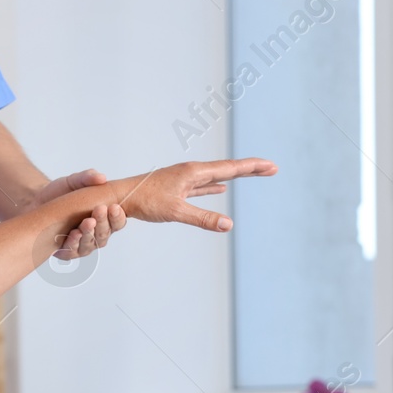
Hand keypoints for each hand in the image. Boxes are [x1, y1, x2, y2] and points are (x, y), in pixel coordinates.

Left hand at [32, 169, 127, 258]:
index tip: (114, 207)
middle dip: (103, 222)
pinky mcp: (66, 251)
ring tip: (88, 222)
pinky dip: (74, 243)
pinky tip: (74, 234)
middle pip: (104, 234)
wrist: (36, 202)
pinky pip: (72, 251)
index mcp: (103, 218)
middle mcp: (95, 234)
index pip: (117, 222)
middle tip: (100, 209)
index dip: (118, 217)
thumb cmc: (60, 193)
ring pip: (90, 244)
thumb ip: (87, 177)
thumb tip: (101, 177)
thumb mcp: (74, 182)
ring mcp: (81, 244)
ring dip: (90, 233)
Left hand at [106, 158, 277, 231]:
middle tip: (272, 168)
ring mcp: (184, 179)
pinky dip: (216, 186)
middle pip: (228, 169)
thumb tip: (228, 225)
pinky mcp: (177, 187)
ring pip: (216, 176)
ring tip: (252, 174)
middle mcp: (191, 172)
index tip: (272, 167)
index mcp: (194, 172)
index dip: (253, 168)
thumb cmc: (144, 201)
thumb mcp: (175, 211)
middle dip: (250, 169)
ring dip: (235, 176)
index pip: (231, 169)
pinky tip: (221, 189)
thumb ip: (202, 218)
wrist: (120, 197)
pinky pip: (203, 185)